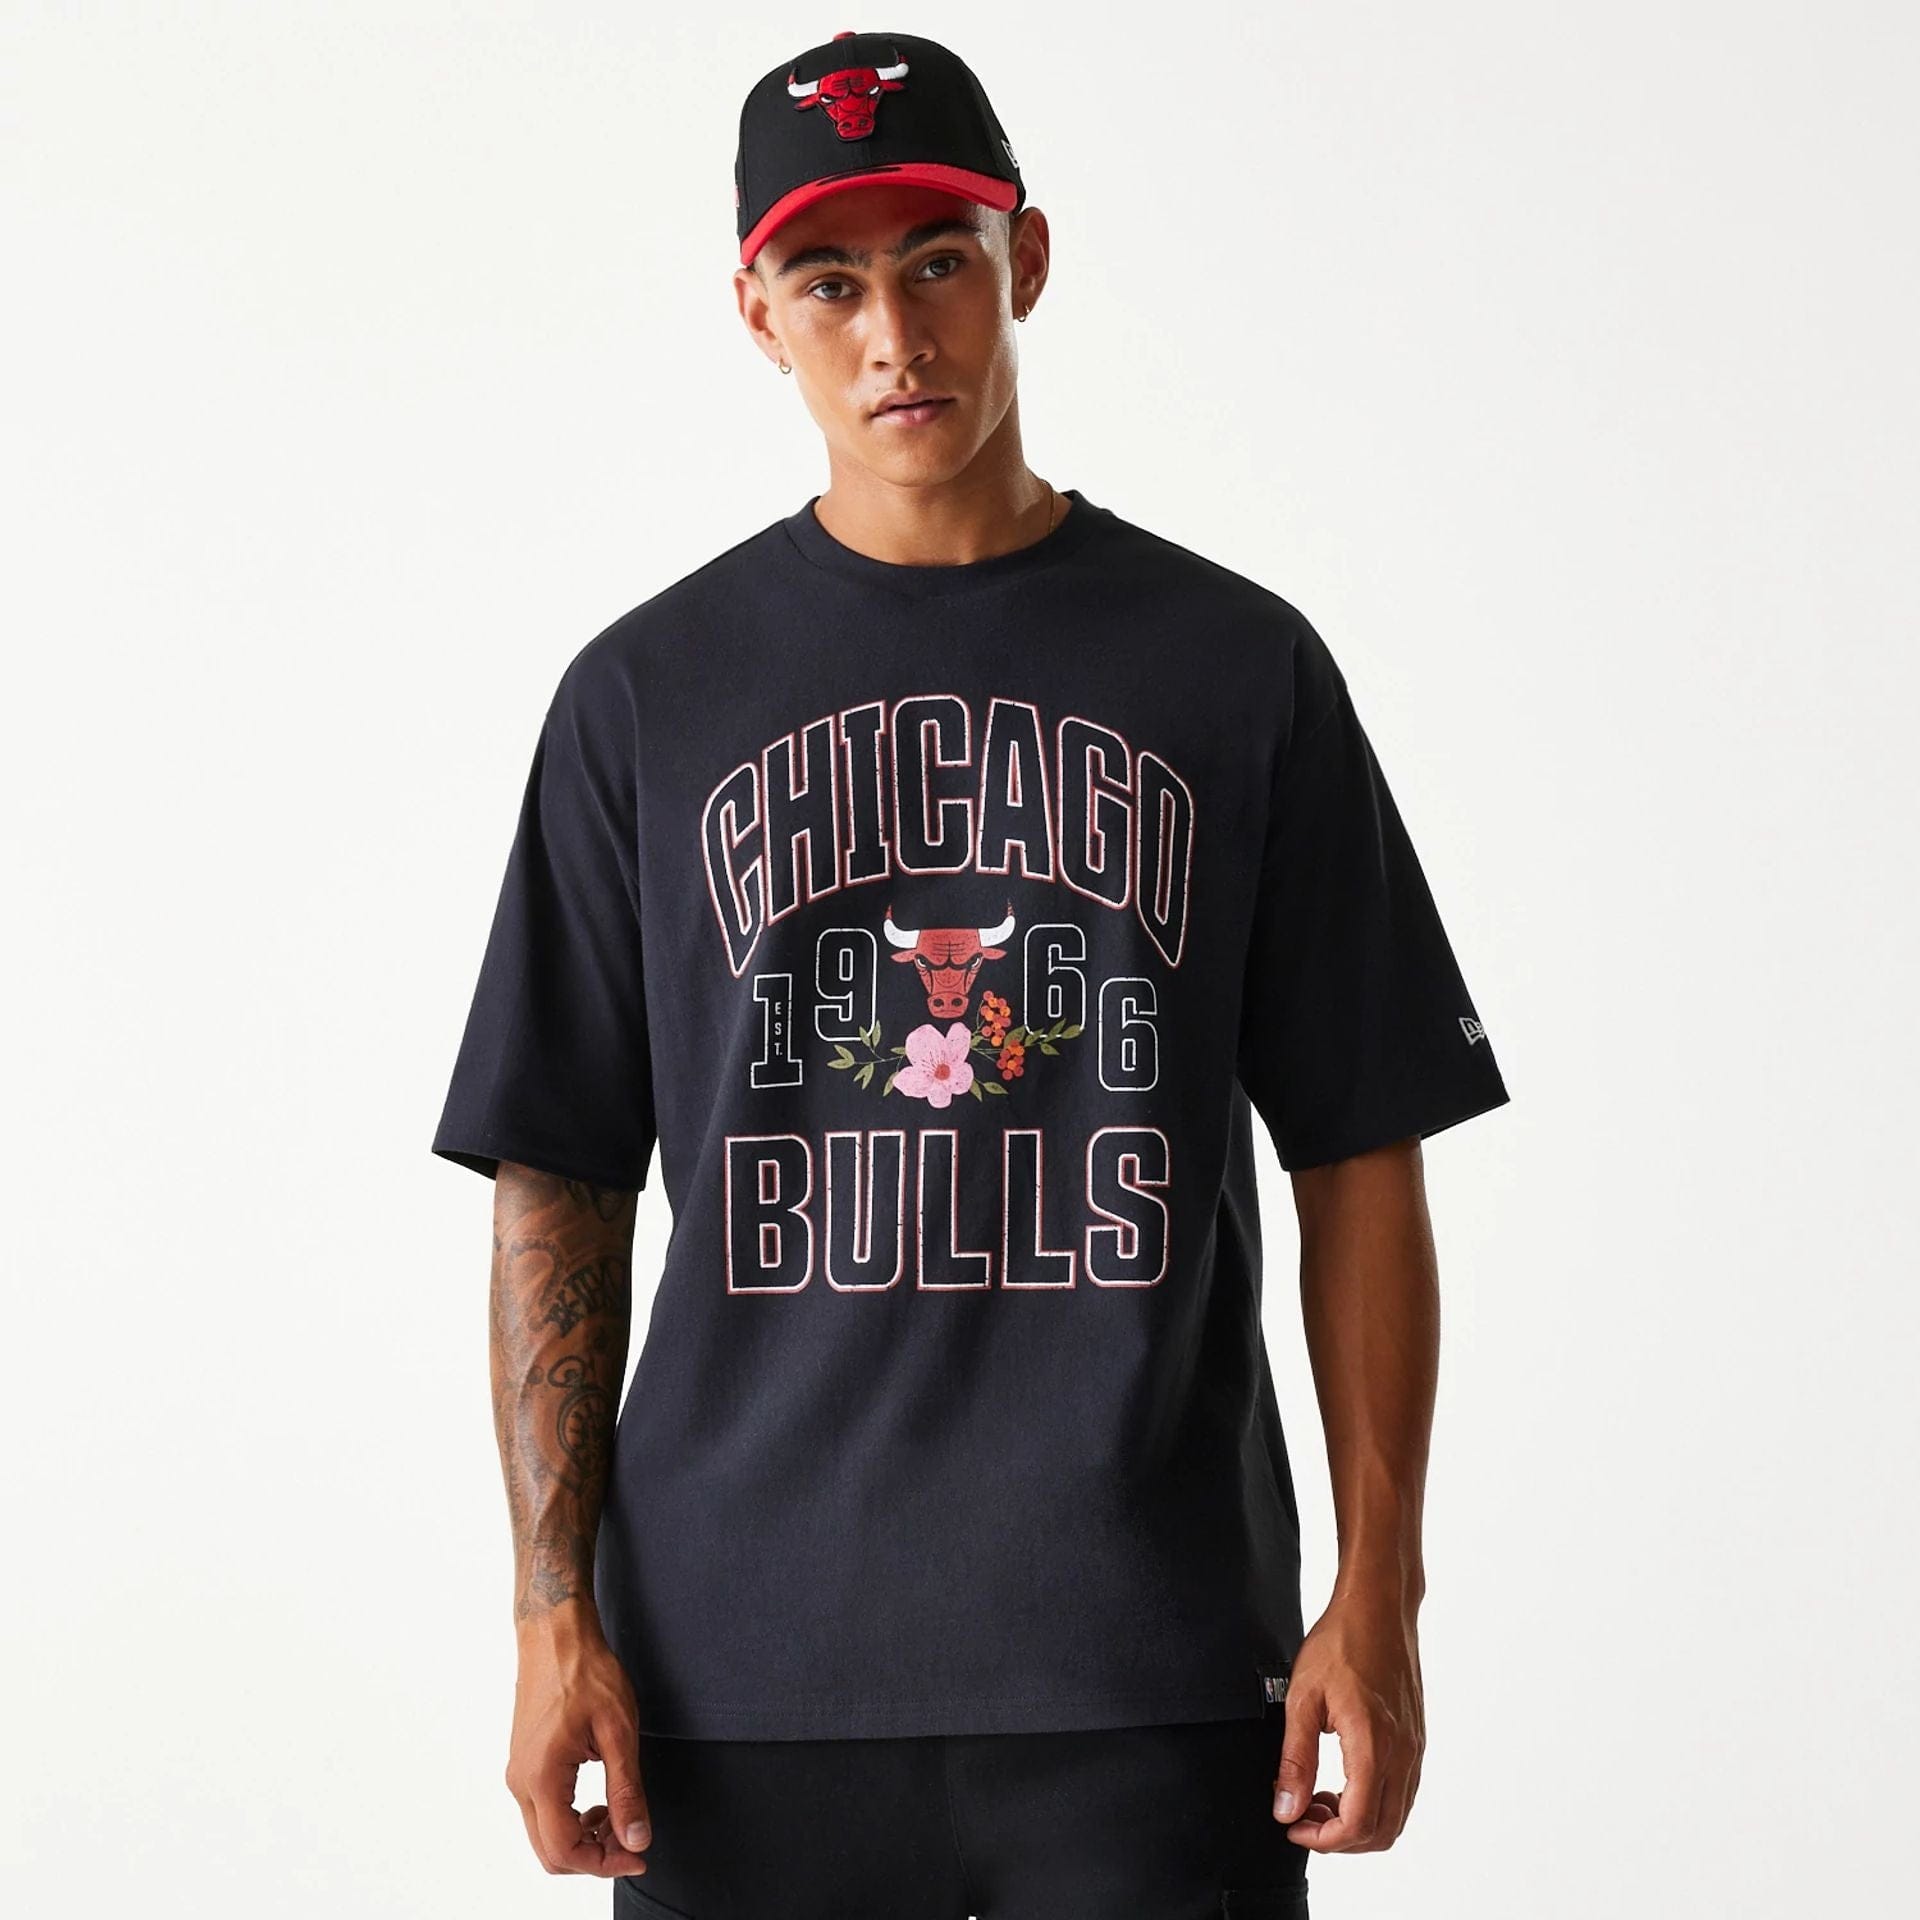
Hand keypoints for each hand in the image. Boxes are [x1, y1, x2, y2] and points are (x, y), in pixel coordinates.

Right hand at [505, 1607, 653, 1877]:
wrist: (555, 1634)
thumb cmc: (587, 1672)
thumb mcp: (618, 1731)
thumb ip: (626, 1791)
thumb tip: (635, 1839)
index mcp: (542, 1777)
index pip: (566, 1850)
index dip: (605, 1863)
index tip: (638, 1853)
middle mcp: (521, 1782)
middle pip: (550, 1852)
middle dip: (594, 1857)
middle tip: (631, 1838)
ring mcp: (518, 1773)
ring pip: (544, 1836)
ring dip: (582, 1839)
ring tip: (617, 1815)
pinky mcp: (523, 1764)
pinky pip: (542, 1812)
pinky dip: (570, 1820)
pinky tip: (598, 1800)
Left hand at [1271, 1595, 1425, 1852]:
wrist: (1378, 1607)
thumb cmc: (1340, 1642)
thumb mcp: (1302, 1698)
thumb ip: (1295, 1759)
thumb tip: (1286, 1809)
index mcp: (1374, 1746)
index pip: (1357, 1824)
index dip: (1322, 1839)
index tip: (1292, 1826)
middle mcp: (1403, 1754)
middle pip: (1382, 1832)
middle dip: (1339, 1839)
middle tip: (1302, 1815)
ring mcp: (1415, 1748)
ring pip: (1396, 1816)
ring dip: (1358, 1823)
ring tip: (1318, 1798)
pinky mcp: (1416, 1739)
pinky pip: (1402, 1792)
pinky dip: (1374, 1803)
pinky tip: (1342, 1780)